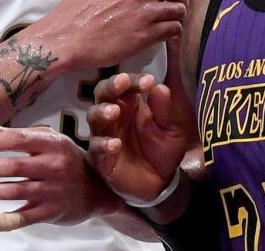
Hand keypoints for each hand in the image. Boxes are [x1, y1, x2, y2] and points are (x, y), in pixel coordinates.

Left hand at [0, 119, 117, 231]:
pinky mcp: (49, 213)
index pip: (17, 140)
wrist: (100, 191)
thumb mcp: (50, 141)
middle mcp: (54, 166)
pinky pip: (19, 219)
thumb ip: (17, 134)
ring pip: (12, 192)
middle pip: (12, 167)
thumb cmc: (69, 160)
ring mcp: (52, 191)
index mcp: (53, 144)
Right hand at [27, 0, 187, 70]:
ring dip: (177, 15)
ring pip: (179, 9)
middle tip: (174, 4)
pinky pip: (173, 29)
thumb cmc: (74, 10)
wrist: (65, 38)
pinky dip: (173, 32)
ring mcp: (144, 13)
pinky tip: (166, 35)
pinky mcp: (145, 36)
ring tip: (170, 21)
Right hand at [87, 73, 189, 202]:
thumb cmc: (162, 151)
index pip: (127, 85)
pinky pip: (96, 148)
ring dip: (102, 111)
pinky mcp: (100, 158)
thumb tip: (160, 87)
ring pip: (94, 117)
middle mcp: (114, 116)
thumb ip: (164, 111)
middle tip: (122, 82)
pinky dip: (104, 144)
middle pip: (104, 94)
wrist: (160, 184)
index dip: (135, 80)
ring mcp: (104, 135)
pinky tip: (115, 144)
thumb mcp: (170, 130)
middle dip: (111, 86)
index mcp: (130, 104)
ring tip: (114, 111)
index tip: (148, 81)